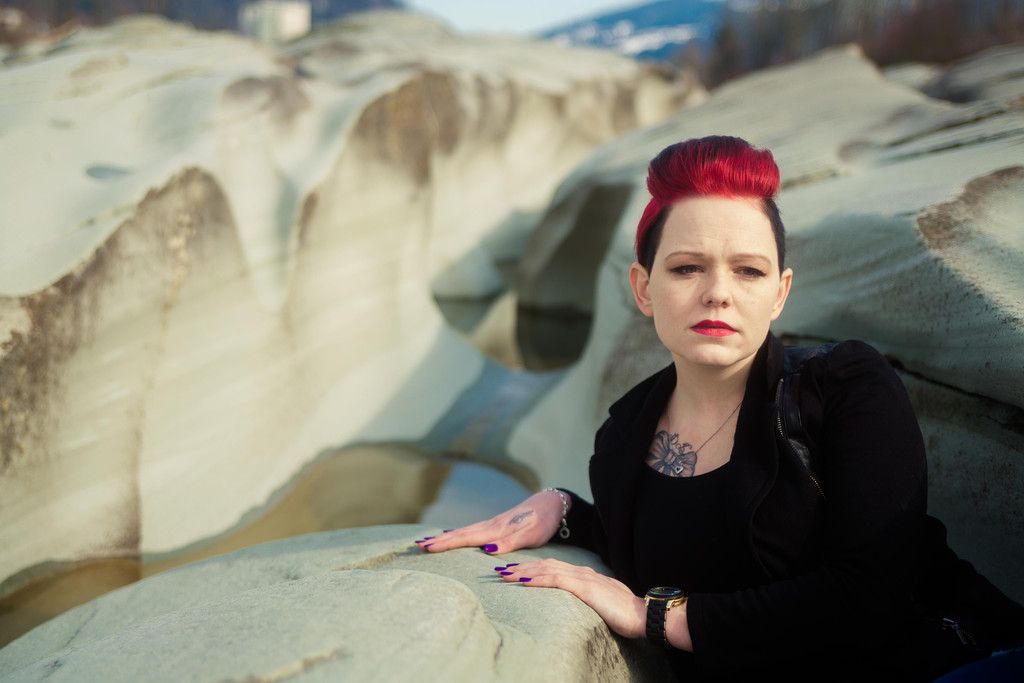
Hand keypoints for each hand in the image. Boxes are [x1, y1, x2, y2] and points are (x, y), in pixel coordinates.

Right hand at [413, 489, 566, 554]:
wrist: (552, 505)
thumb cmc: (542, 522)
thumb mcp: (530, 535)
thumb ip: (510, 542)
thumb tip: (488, 550)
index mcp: (496, 529)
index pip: (465, 537)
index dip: (445, 543)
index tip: (426, 547)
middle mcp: (491, 525)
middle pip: (460, 533)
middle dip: (439, 541)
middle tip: (418, 546)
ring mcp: (493, 525)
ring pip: (465, 532)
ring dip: (446, 538)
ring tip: (428, 542)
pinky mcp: (497, 526)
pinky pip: (472, 531)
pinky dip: (459, 534)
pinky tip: (453, 536)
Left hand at [492, 558, 645, 639]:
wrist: (644, 616)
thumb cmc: (626, 614)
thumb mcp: (602, 604)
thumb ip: (588, 600)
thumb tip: (577, 606)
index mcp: (586, 576)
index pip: (554, 568)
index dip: (533, 568)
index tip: (515, 572)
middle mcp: (582, 572)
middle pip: (546, 565)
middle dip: (522, 567)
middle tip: (501, 570)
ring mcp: (584, 578)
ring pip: (547, 570)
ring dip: (524, 571)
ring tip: (505, 574)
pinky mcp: (586, 587)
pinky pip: (556, 580)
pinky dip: (538, 579)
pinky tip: (523, 581)